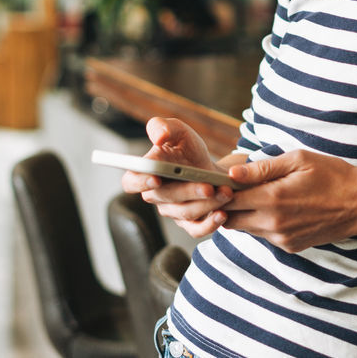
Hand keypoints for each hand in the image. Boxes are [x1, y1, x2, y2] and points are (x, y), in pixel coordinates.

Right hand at [120, 117, 233, 238]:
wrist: (211, 169)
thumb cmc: (189, 150)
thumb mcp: (179, 132)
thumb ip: (163, 127)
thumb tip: (158, 136)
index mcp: (146, 172)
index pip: (130, 181)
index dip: (140, 182)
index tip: (156, 178)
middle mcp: (156, 195)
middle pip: (165, 198)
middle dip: (188, 192)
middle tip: (208, 186)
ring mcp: (172, 212)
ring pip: (184, 213)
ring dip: (207, 203)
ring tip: (225, 192)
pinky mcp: (189, 224)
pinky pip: (196, 230)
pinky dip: (210, 223)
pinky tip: (222, 213)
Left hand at [222, 150, 356, 252]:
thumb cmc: (331, 175)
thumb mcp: (298, 160)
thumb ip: (262, 168)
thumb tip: (232, 173)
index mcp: (273, 199)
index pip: (228, 201)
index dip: (218, 191)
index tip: (217, 179)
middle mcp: (274, 224)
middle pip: (230, 220)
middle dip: (225, 205)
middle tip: (228, 188)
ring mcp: (282, 238)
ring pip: (245, 229)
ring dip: (242, 214)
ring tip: (252, 194)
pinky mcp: (290, 246)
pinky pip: (264, 235)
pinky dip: (261, 222)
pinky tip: (274, 206)